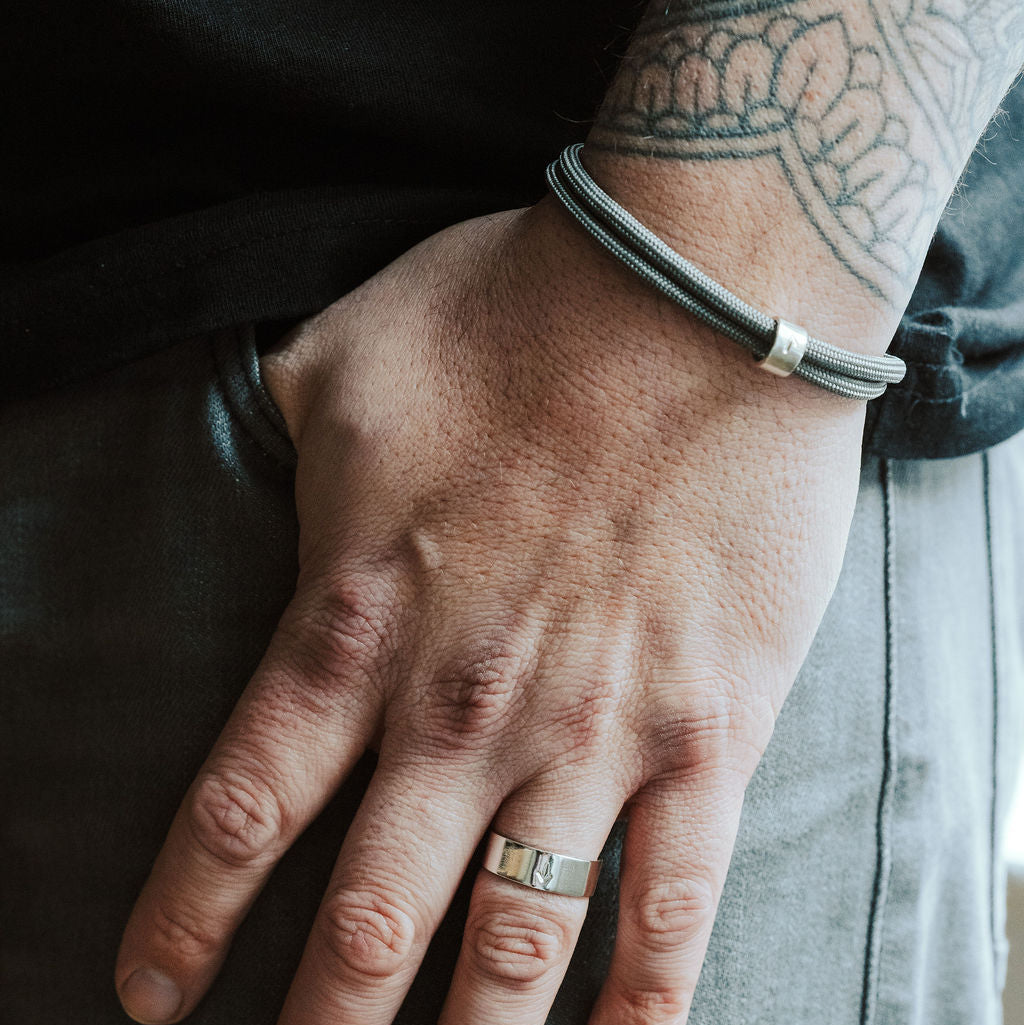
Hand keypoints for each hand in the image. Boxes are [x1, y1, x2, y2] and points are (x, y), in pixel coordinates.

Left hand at [115, 198, 865, 1024]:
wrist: (697, 295)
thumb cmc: (520, 309)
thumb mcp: (352, 352)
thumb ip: (284, 419)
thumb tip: (253, 431)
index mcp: (364, 618)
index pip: (244, 811)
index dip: (187, 919)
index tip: (150, 995)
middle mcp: (465, 706)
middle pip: (365, 923)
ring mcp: (593, 731)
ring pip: (511, 943)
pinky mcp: (710, 728)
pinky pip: (673, 902)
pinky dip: (639, 1001)